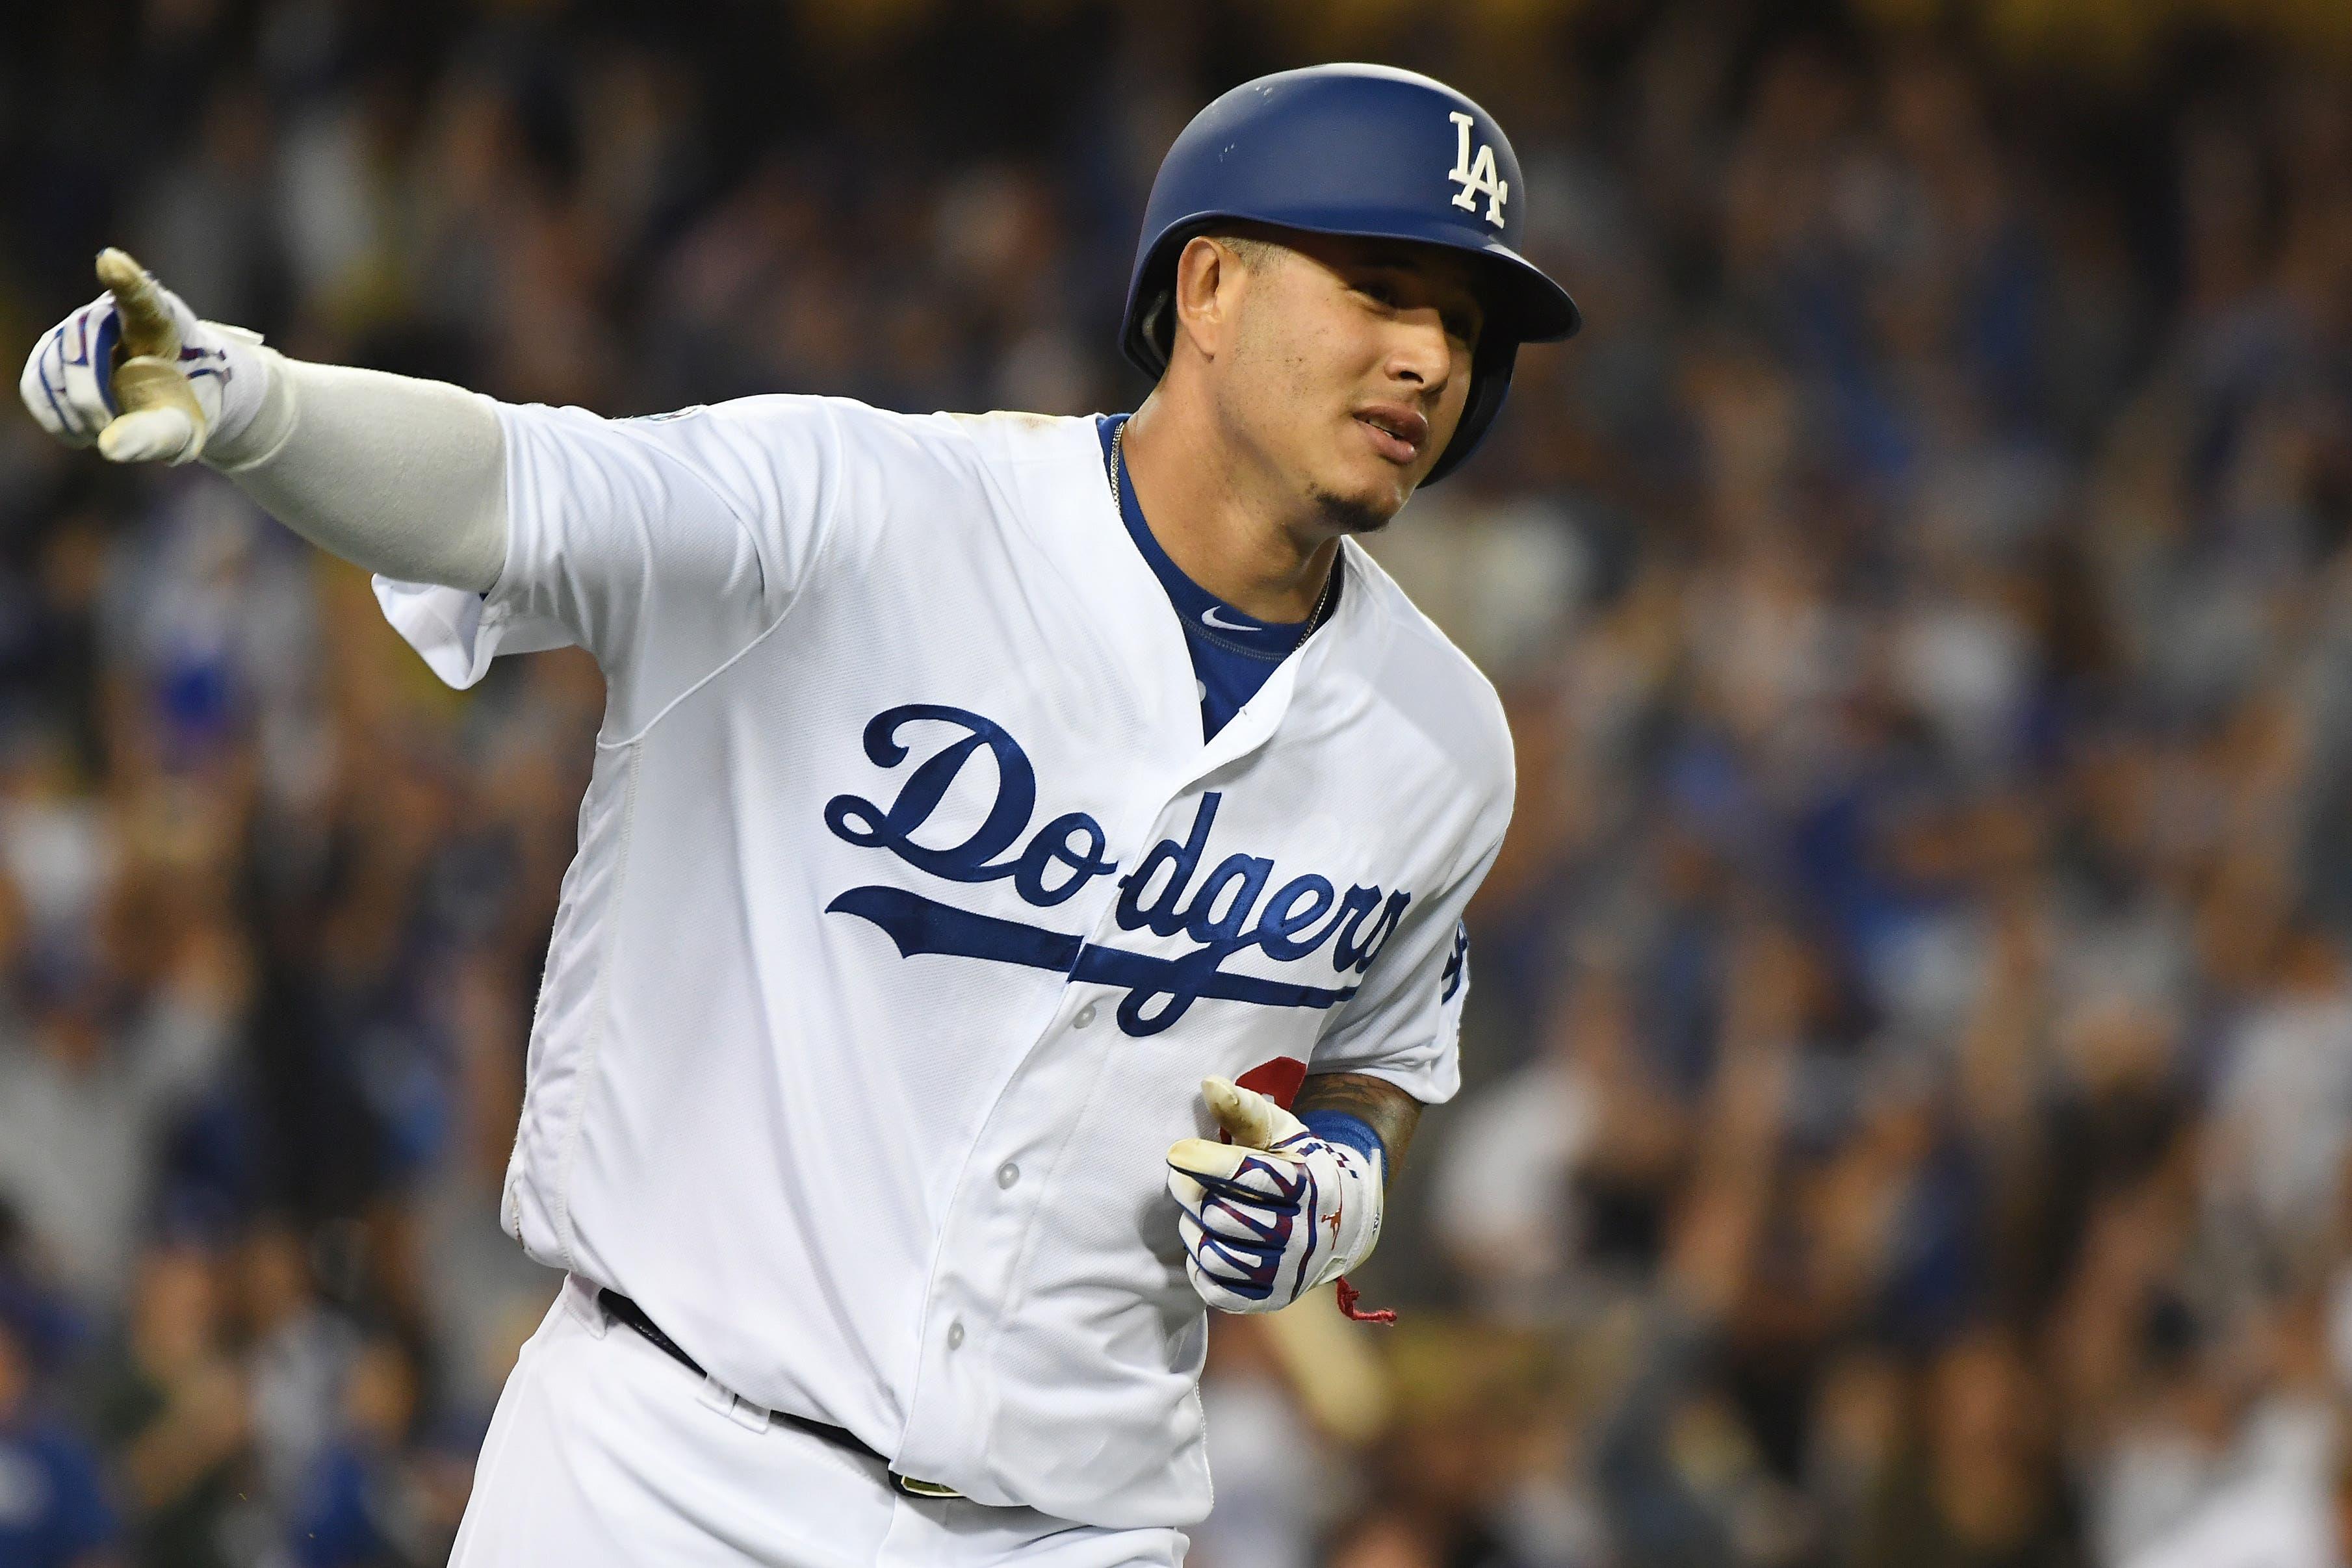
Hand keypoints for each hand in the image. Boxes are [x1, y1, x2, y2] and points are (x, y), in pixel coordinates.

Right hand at [18, 248, 267, 464]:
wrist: (163, 401)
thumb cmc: (180, 408)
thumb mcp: (180, 429)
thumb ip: (155, 437)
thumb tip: (110, 449)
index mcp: (158, 323)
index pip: (141, 298)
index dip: (127, 281)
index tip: (111, 262)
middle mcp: (108, 315)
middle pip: (80, 350)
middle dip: (90, 401)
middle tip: (109, 433)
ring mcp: (74, 330)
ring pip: (52, 368)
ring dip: (73, 413)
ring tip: (102, 432)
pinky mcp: (50, 352)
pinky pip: (35, 384)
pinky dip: (54, 417)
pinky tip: (80, 432)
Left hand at [1167, 1075, 1382, 1312]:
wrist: (1344, 1222)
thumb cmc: (1299, 1165)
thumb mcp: (1281, 1132)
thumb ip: (1245, 1109)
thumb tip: (1208, 1084)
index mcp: (1309, 1185)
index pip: (1249, 1175)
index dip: (1206, 1162)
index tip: (1176, 1151)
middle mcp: (1304, 1234)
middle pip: (1224, 1216)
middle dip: (1192, 1194)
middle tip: (1181, 1180)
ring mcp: (1289, 1273)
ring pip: (1216, 1254)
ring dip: (1193, 1229)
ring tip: (1195, 1211)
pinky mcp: (1272, 1299)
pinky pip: (1218, 1290)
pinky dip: (1200, 1266)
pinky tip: (1204, 1242)